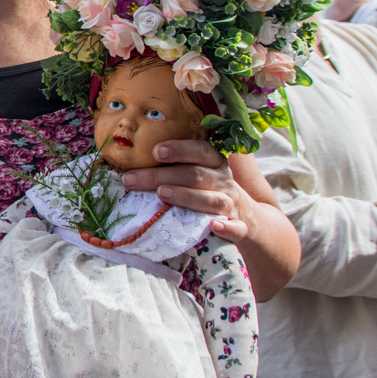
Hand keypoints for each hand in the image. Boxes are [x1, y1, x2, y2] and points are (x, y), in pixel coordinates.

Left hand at [122, 139, 252, 241]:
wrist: (246, 216)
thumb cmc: (207, 190)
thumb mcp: (196, 173)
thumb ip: (172, 168)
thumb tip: (130, 168)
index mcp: (213, 162)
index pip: (200, 150)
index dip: (179, 149)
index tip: (155, 151)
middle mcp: (223, 180)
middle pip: (195, 175)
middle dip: (163, 176)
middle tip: (134, 179)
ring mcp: (231, 203)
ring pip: (212, 199)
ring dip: (187, 196)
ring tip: (162, 194)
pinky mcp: (238, 226)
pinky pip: (237, 228)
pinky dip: (227, 227)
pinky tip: (215, 226)